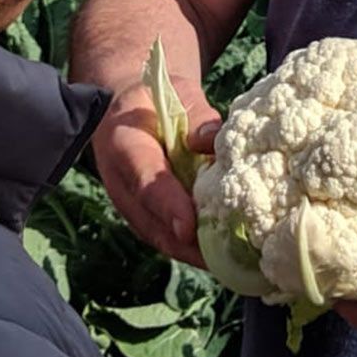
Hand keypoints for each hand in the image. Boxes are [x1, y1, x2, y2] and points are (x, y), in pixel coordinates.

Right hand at [92, 80, 220, 266]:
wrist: (129, 107)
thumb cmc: (157, 97)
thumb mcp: (176, 92)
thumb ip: (197, 116)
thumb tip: (211, 142)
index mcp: (123, 145)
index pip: (145, 180)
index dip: (167, 206)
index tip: (188, 228)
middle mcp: (121, 183)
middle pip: (153, 224)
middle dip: (189, 246)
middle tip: (228, 259)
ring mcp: (132, 206)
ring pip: (162, 238)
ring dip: (196, 254)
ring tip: (235, 264)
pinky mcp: (146, 216)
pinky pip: (169, 238)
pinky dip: (196, 250)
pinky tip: (228, 256)